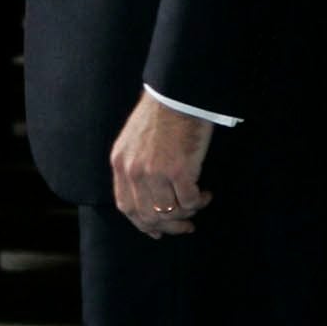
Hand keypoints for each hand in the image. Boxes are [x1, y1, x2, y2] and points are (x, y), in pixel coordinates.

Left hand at [109, 93, 214, 238]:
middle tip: (186, 227)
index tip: (157, 230)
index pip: (126, 207)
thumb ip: (134, 165)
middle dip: (169, 226)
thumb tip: (148, 194)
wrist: (178, 95)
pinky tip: (206, 194)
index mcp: (120, 163)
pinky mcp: (179, 171)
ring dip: (187, 213)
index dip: (142, 223)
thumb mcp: (134, 140)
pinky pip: (189, 201)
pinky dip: (199, 202)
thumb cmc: (161, 113)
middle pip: (148, 216)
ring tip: (199, 203)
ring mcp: (155, 173)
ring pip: (170, 211)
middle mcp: (133, 172)